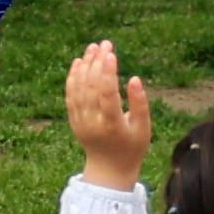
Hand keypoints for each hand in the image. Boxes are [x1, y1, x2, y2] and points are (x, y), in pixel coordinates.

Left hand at [65, 37, 154, 188]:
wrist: (108, 170)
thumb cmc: (132, 147)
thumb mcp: (143, 128)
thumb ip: (140, 104)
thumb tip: (135, 79)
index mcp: (112, 124)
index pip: (106, 94)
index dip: (107, 73)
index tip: (111, 53)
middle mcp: (92, 122)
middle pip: (91, 87)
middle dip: (97, 62)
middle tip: (105, 44)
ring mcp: (80, 121)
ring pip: (79, 89)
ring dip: (85, 66)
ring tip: (93, 48)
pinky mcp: (73, 120)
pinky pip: (70, 96)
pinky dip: (73, 78)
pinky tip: (79, 62)